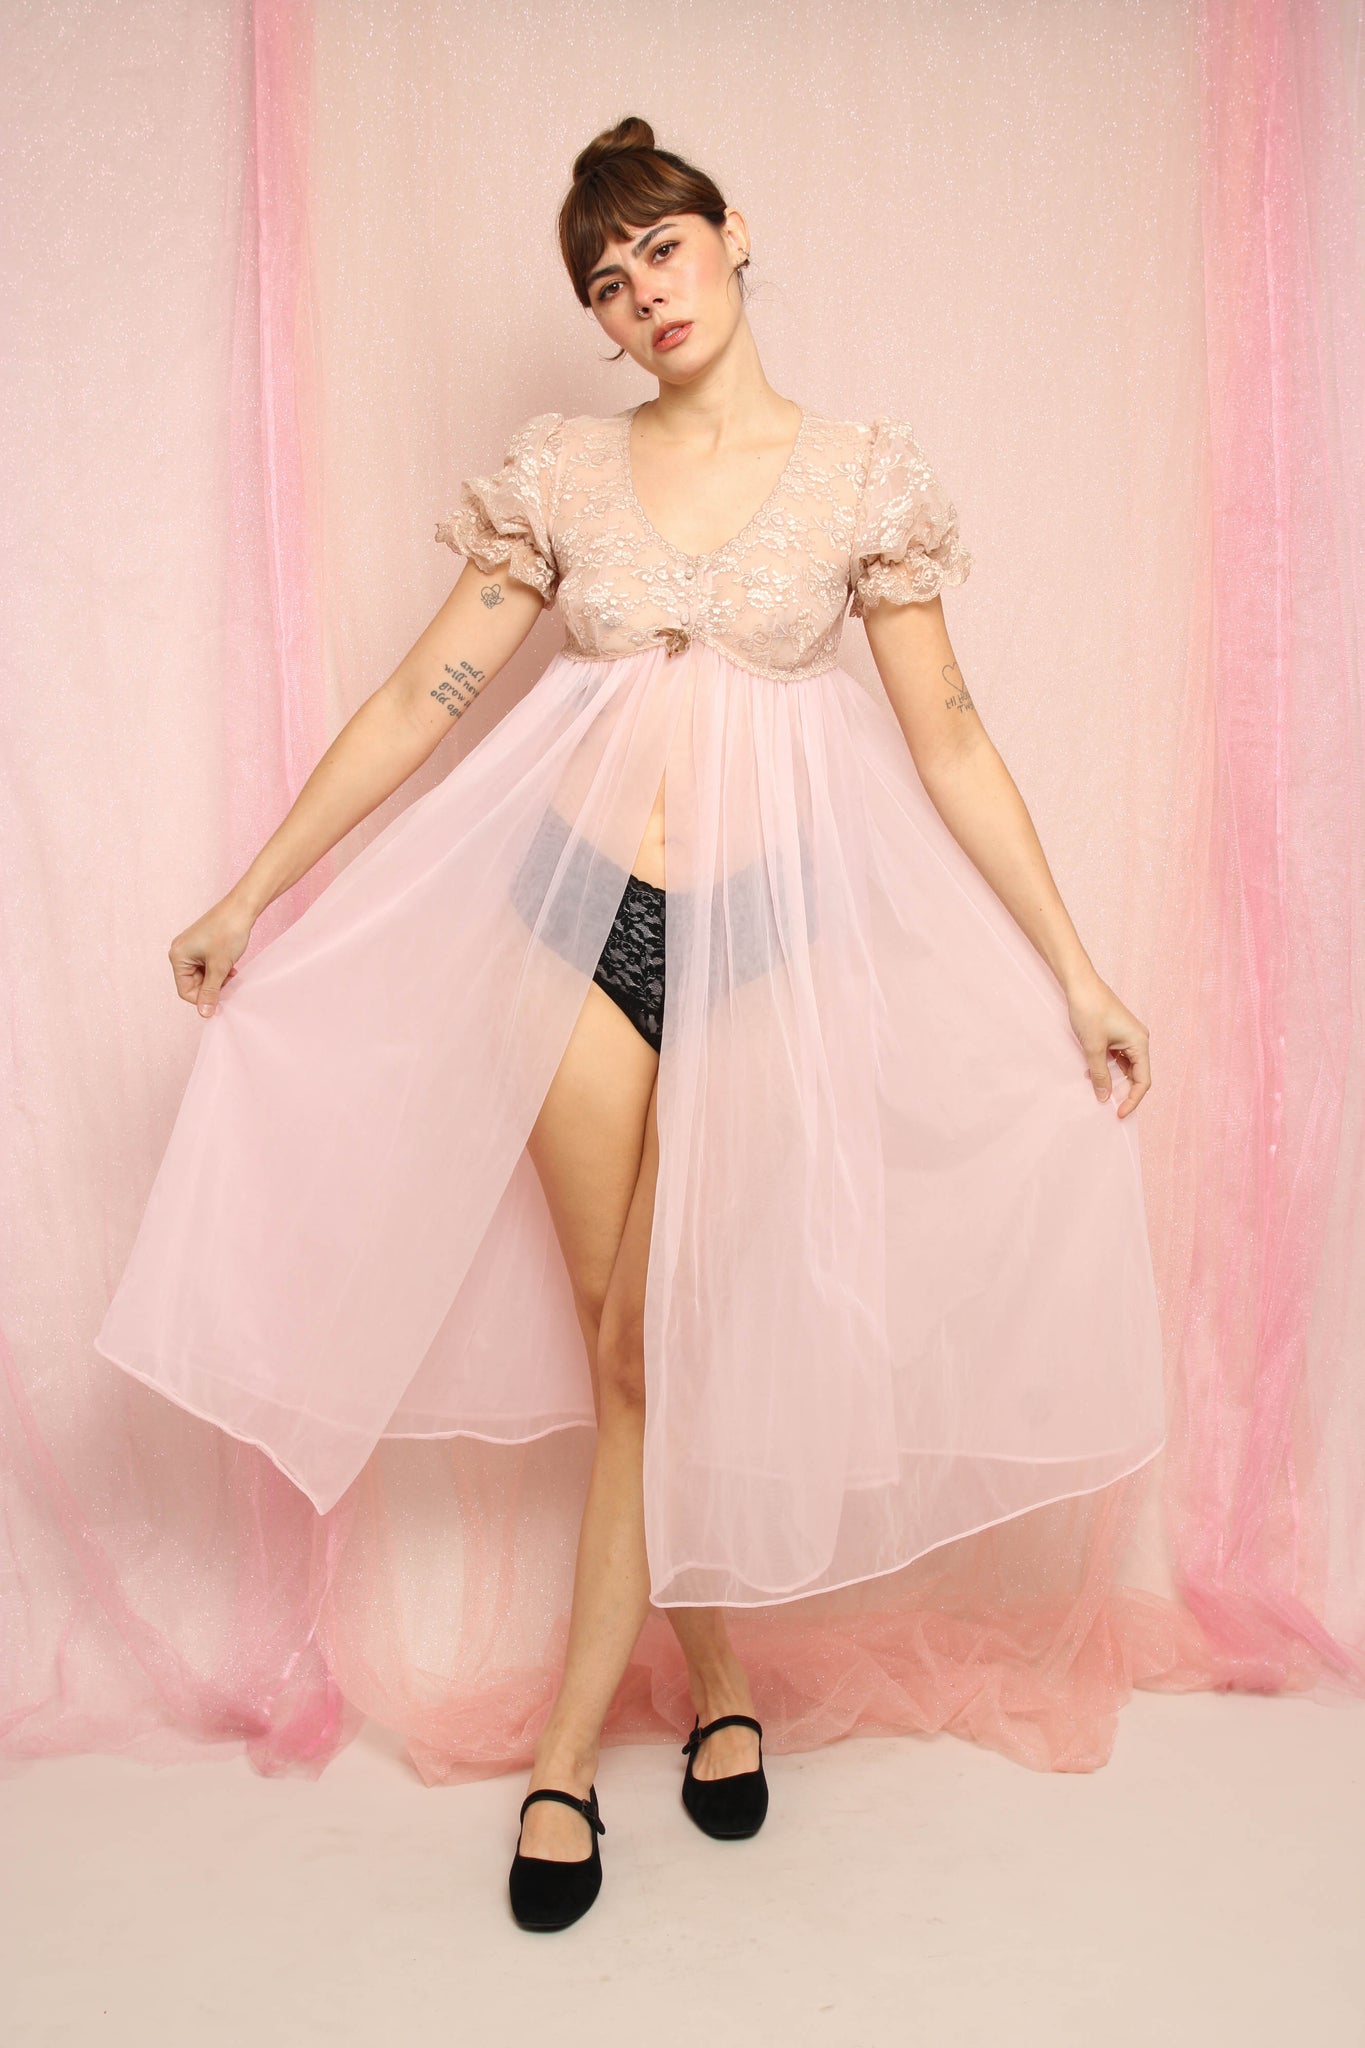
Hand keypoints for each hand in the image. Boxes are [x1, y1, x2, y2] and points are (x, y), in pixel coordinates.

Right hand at [168, 894, 255, 1017]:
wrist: (241, 907)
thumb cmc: (228, 932)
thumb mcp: (219, 967)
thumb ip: (211, 992)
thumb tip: (204, 1013)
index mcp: (178, 956)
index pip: (185, 990)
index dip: (203, 999)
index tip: (221, 1001)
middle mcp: (180, 951)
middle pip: (193, 983)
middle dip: (212, 987)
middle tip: (230, 986)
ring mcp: (190, 947)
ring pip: (202, 975)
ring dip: (217, 979)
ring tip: (232, 975)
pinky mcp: (201, 944)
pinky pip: (206, 965)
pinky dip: (218, 970)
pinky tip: (231, 968)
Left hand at [1064, 974, 1150, 1117]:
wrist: (1080, 984)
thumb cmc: (1089, 1011)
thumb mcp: (1093, 1047)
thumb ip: (1099, 1074)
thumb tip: (1104, 1097)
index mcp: (1140, 1043)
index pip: (1143, 1081)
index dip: (1133, 1100)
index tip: (1119, 1114)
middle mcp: (1139, 1040)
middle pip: (1137, 1075)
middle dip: (1124, 1092)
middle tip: (1109, 1108)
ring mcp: (1128, 1037)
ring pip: (1126, 1067)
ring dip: (1114, 1080)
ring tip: (1099, 1092)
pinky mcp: (1117, 1033)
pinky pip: (1117, 1058)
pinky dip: (1107, 1068)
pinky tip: (1092, 1073)